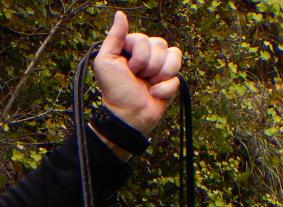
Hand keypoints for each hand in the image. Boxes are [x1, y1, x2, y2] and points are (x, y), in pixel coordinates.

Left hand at [93, 11, 181, 134]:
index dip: (139, 55)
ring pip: (173, 56)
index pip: (145, 38)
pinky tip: (154, 94)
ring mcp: (160, 67)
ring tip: (148, 86)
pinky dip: (164, 88)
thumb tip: (120, 14)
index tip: (128, 69)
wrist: (127, 116)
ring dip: (159, 75)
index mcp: (133, 48)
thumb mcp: (106, 62)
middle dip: (149, 65)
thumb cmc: (114, 90)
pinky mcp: (170, 81)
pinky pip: (177, 75)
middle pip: (160, 44)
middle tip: (138, 78)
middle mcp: (148, 55)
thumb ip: (113, 38)